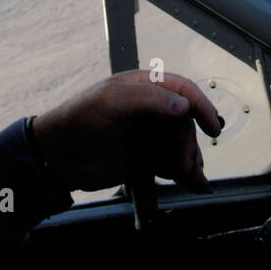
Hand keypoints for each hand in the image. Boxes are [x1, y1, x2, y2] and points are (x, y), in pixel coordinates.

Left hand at [31, 71, 222, 192]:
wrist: (57, 158)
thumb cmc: (78, 121)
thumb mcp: (111, 101)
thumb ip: (148, 99)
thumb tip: (182, 106)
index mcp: (143, 87)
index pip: (181, 90)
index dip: (200, 106)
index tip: (213, 126)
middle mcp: (150, 109)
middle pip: (185, 123)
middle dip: (189, 144)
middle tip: (184, 164)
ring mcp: (148, 134)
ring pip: (182, 145)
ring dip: (190, 161)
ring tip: (191, 179)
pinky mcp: (146, 157)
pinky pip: (172, 163)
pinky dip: (184, 173)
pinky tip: (190, 183)